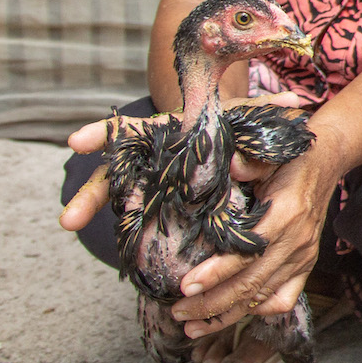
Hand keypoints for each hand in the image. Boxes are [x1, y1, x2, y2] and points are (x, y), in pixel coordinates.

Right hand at [58, 92, 311, 233]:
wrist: (232, 137)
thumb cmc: (237, 125)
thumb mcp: (247, 118)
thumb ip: (265, 114)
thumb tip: (294, 106)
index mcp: (168, 129)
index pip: (132, 130)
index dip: (103, 132)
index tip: (76, 141)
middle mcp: (151, 153)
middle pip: (115, 168)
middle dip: (91, 189)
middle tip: (67, 214)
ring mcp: (149, 177)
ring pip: (114, 191)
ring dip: (90, 205)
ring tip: (69, 223)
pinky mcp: (157, 200)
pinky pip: (135, 216)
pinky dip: (125, 232)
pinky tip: (115, 256)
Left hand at [173, 139, 341, 337]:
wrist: (326, 161)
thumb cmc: (290, 159)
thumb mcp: (270, 153)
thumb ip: (250, 162)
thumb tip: (228, 164)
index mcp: (286, 213)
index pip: (248, 251)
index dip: (216, 273)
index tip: (185, 286)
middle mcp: (297, 240)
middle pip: (251, 283)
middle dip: (211, 303)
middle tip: (178, 312)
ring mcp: (304, 256)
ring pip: (263, 297)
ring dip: (226, 314)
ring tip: (193, 326)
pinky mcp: (306, 265)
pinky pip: (284, 299)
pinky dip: (258, 311)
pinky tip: (233, 314)